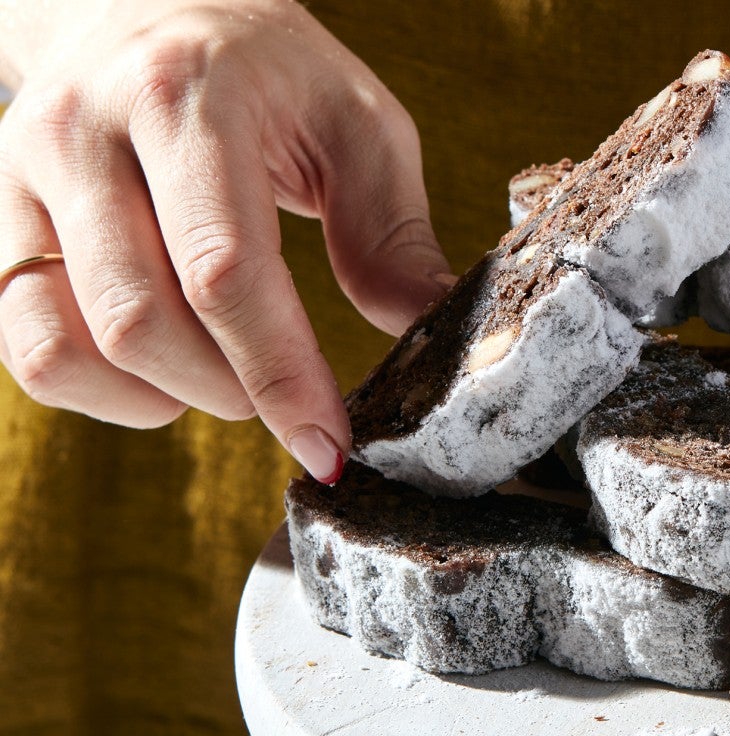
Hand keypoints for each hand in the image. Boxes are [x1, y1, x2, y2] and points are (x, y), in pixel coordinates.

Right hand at [0, 0, 450, 481]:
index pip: (225, 269)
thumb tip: (432, 331)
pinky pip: (27, 346)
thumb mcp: (356, 124)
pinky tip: (166, 370)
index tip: (329, 442)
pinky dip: (103, 391)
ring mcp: (23, 177)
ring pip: (71, 344)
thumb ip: (391, 231)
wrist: (146, 8)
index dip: (281, 373)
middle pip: (143, 321)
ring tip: (231, 376)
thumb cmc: (272, 76)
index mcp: (187, 98)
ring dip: (167, 396)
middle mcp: (83, 132)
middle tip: (291, 395)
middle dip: (233, 390)